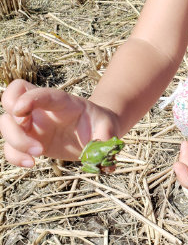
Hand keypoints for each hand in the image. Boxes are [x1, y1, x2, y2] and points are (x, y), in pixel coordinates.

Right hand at [0, 79, 118, 166]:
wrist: (96, 131)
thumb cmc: (101, 125)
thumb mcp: (108, 128)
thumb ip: (105, 138)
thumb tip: (102, 158)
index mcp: (62, 101)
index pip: (40, 92)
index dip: (28, 98)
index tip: (20, 110)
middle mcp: (42, 108)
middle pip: (11, 100)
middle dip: (13, 119)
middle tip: (30, 134)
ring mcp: (33, 123)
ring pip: (5, 123)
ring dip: (15, 141)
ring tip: (39, 153)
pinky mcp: (29, 139)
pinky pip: (9, 147)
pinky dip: (14, 156)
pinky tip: (32, 163)